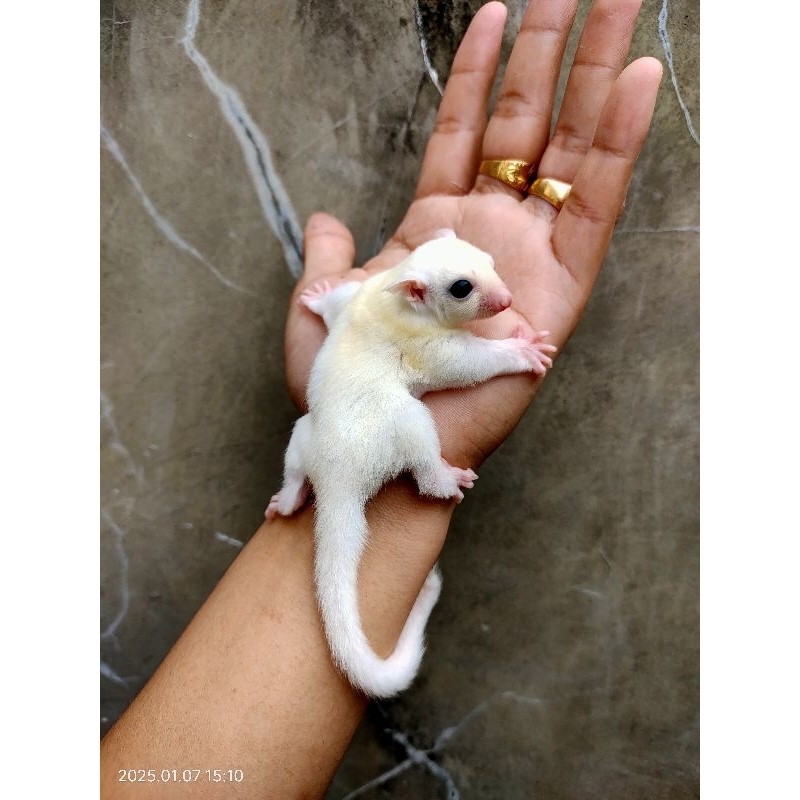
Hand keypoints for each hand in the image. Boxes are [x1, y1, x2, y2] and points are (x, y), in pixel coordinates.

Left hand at [284, 0, 660, 468]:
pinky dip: (618, 144)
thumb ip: (331, 258)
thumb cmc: (350, 391)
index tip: (494, 9)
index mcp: (434, 232)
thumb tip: (326, 217)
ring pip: (569, 151)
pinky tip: (636, 81)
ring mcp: (529, 259)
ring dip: (592, 76)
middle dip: (548, 51)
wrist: (381, 448)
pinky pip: (595, 206)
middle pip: (526, 124)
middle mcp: (488, 237)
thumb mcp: (323, 313)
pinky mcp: (562, 292)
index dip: (476, 71)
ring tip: (616, 5)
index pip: (462, 131)